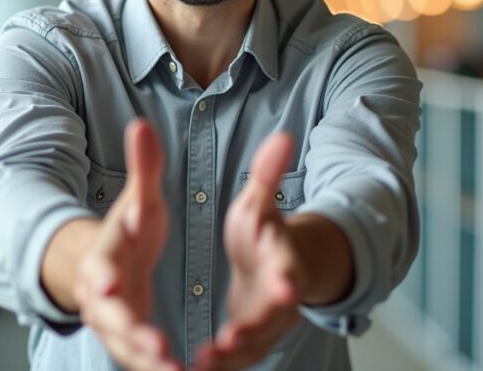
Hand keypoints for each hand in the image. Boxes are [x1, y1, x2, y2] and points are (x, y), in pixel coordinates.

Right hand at [74, 119, 182, 370]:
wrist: (105, 265)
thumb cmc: (128, 231)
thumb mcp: (139, 201)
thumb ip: (144, 170)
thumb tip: (141, 125)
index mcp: (102, 261)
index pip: (99, 270)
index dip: (104, 280)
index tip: (112, 287)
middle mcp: (102, 298)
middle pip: (110, 320)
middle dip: (130, 334)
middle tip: (156, 348)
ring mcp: (114, 325)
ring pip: (126, 349)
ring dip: (147, 362)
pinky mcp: (129, 342)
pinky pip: (141, 360)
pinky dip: (156, 369)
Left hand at [194, 132, 305, 370]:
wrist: (274, 269)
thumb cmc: (263, 235)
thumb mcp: (260, 205)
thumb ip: (268, 176)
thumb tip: (285, 135)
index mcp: (284, 263)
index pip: (290, 272)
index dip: (287, 280)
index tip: (284, 286)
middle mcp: (280, 301)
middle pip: (273, 320)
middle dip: (254, 330)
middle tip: (232, 340)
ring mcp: (266, 327)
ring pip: (252, 347)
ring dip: (231, 357)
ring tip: (206, 361)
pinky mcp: (247, 343)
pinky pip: (235, 359)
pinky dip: (219, 365)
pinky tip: (193, 369)